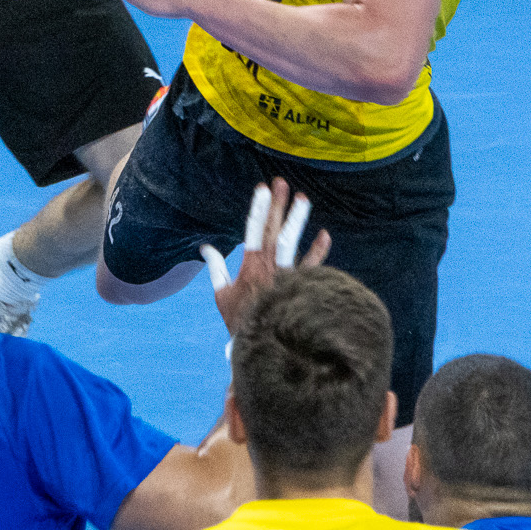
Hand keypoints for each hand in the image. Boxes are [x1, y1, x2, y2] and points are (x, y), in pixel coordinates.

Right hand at [211, 178, 330, 335]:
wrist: (264, 347)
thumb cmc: (241, 321)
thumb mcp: (222, 295)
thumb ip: (216, 268)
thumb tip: (205, 248)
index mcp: (250, 267)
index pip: (254, 231)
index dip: (258, 209)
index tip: (262, 188)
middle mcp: (270, 267)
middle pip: (274, 230)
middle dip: (277, 205)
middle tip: (281, 183)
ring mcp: (288, 276)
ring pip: (293, 243)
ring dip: (297, 220)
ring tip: (303, 199)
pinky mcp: (302, 286)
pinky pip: (313, 266)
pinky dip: (320, 251)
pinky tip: (325, 234)